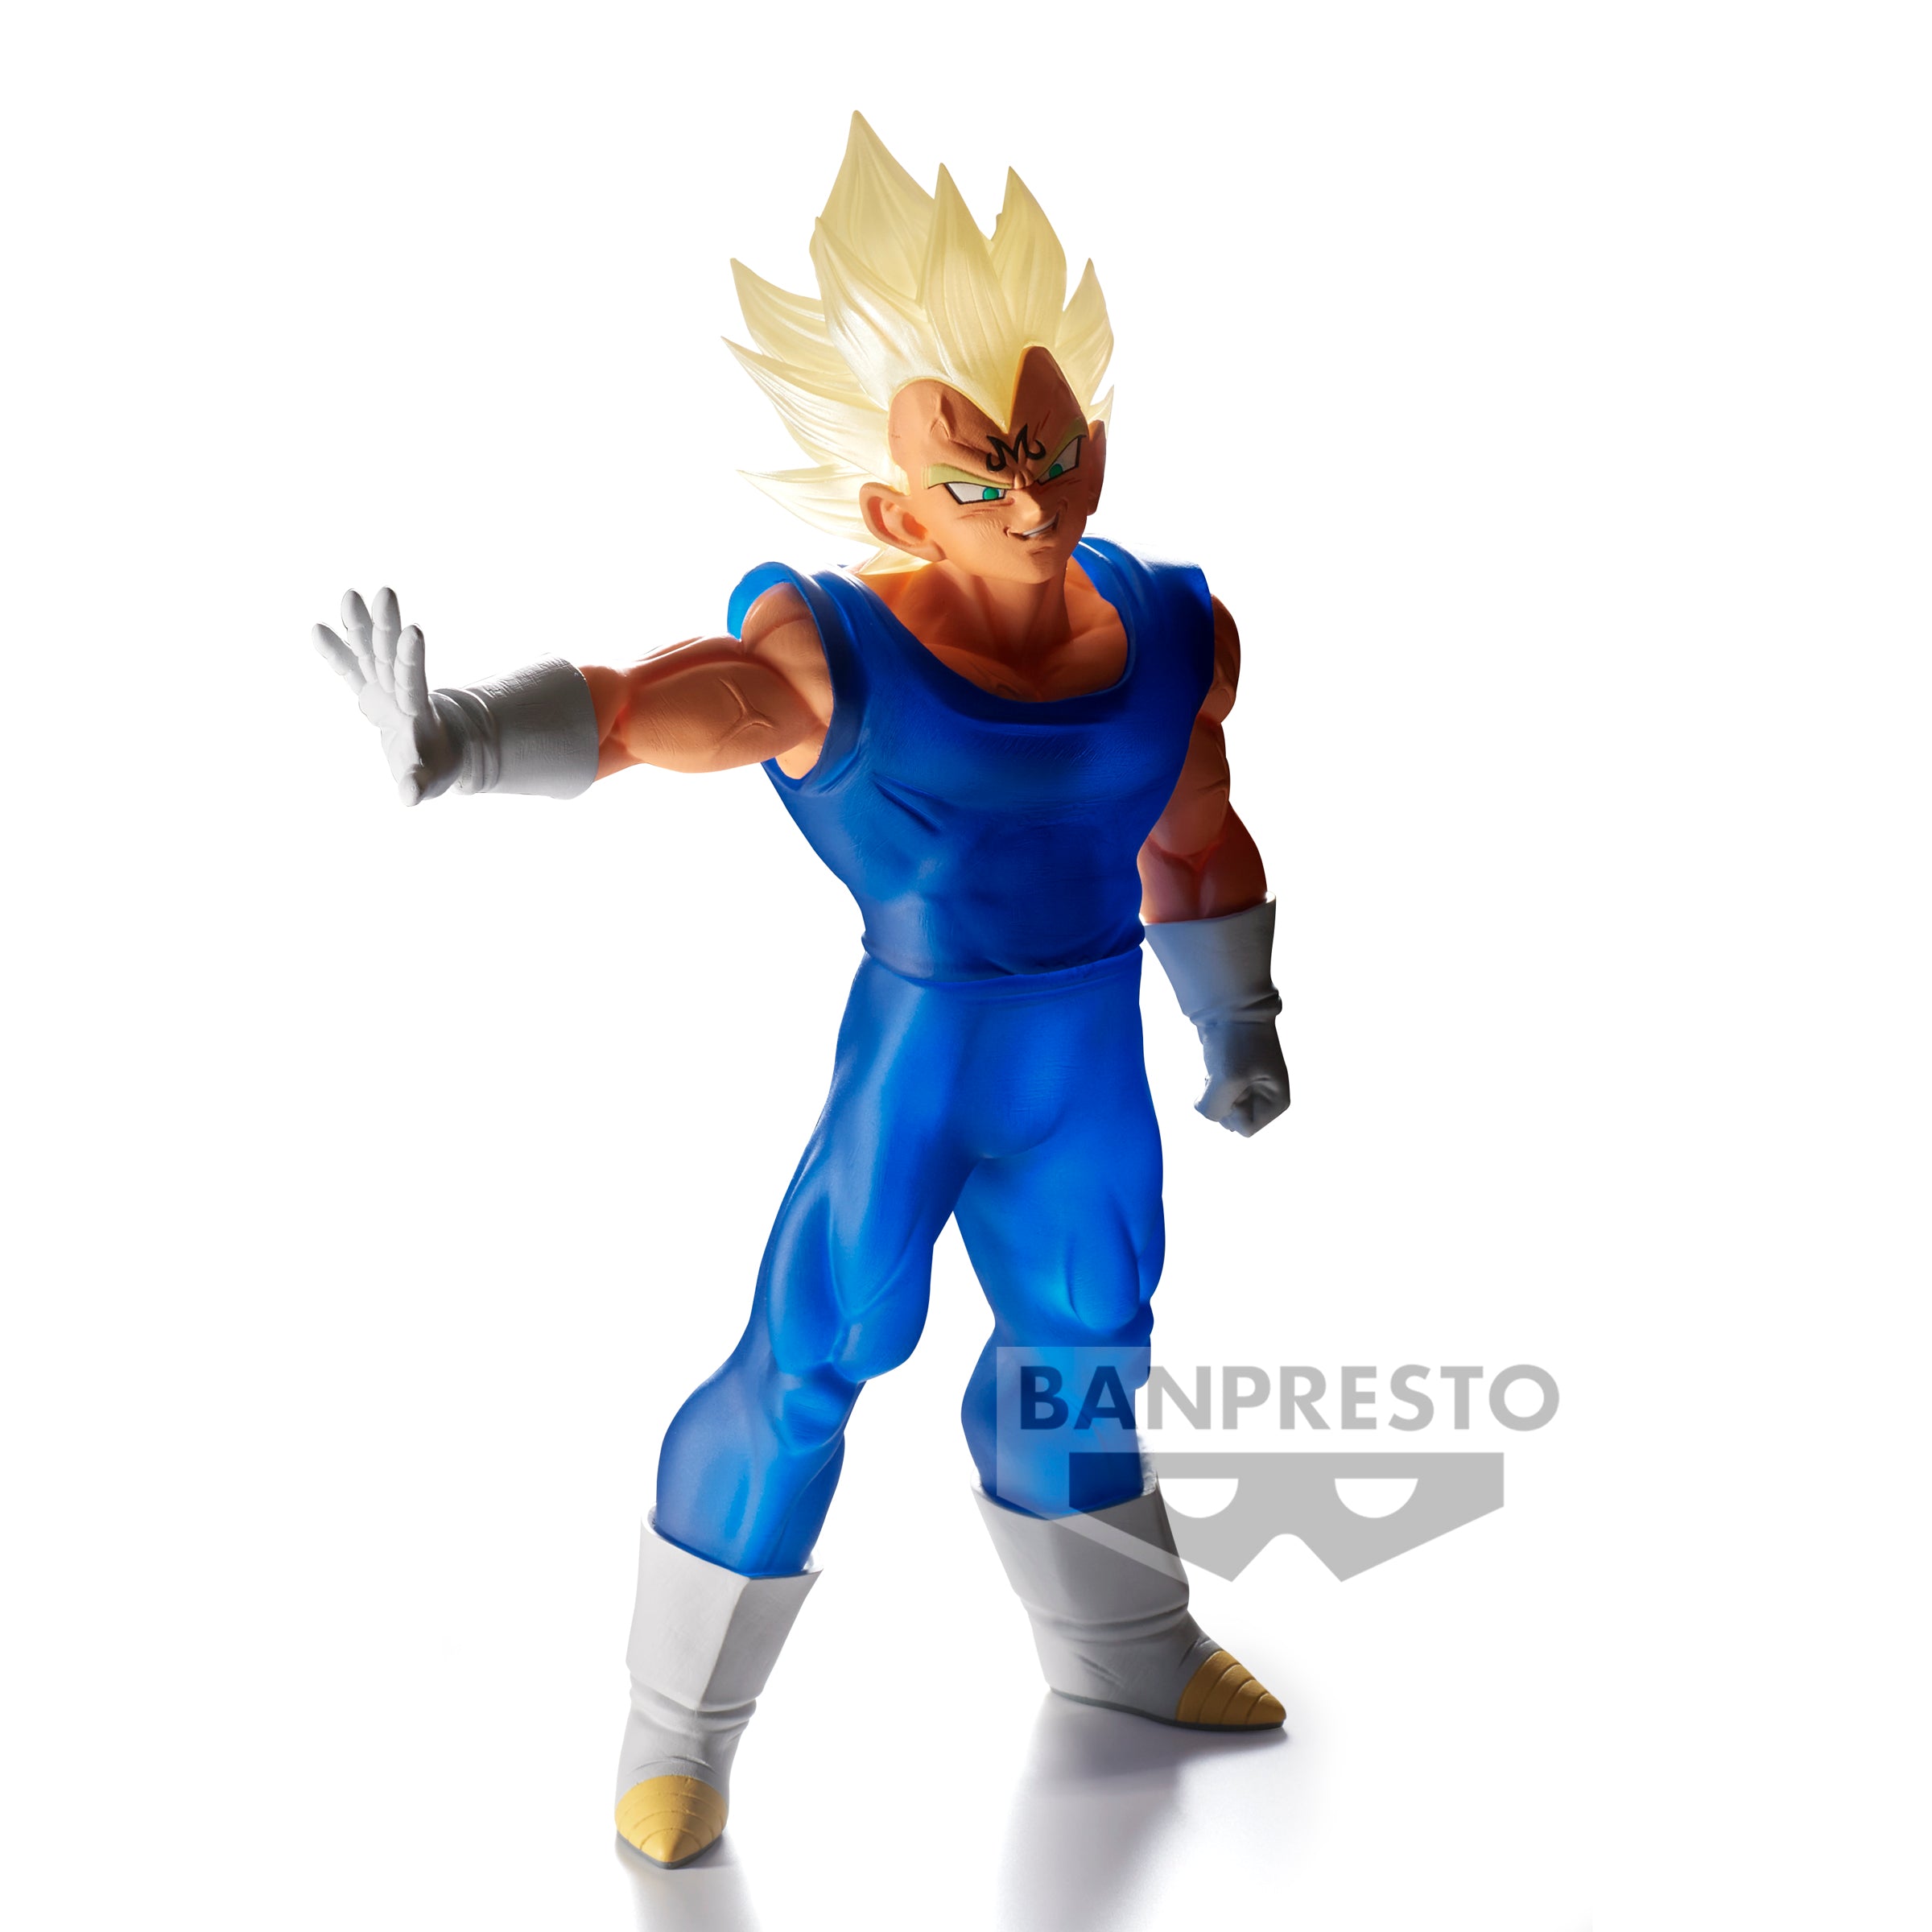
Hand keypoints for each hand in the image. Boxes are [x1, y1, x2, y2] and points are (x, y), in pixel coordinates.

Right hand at [312, 588, 458, 804]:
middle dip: (387, 626)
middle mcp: (401, 690)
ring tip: (349, 595)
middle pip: (393, 655)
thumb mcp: (431, 781)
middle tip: (386, 593)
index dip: (412, 658)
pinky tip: (317, 629)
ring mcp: (384, 686)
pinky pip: (349, 668)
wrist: (435, 752)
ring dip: (360, 626)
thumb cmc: (437, 767)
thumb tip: (409, 797)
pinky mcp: (369, 690)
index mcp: (417, 709)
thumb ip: (418, 785)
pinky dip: (336, 651)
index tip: (415, 631)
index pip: (414, 680)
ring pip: (371, 652)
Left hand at [1196, 1020, 1289, 1136]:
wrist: (1229, 1006)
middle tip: (1225, 1073)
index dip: (1233, 1110)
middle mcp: (1266, 1098)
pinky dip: (1208, 1085)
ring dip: (1213, 1092)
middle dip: (1222, 1101)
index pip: (1246, 1129)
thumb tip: (1203, 1109)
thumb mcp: (1226, 1079)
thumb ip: (1214, 1110)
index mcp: (1278, 1101)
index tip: (1234, 1082)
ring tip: (1220, 1067)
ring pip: (1221, 1110)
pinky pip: (1214, 1096)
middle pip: (1232, 1122)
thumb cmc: (1236, 1041)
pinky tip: (1213, 1067)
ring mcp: (1249, 1088)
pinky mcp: (1233, 1078)